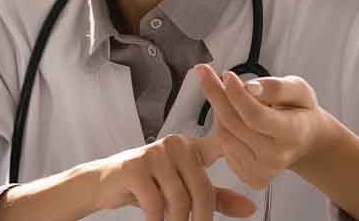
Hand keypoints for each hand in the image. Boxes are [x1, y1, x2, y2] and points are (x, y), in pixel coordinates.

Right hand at [83, 134, 256, 220]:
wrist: (102, 184)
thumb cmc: (147, 185)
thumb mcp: (185, 191)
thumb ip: (217, 198)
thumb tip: (250, 209)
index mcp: (192, 148)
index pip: (222, 147)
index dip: (240, 154)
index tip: (255, 169)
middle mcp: (175, 145)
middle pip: (202, 189)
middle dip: (201, 219)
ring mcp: (154, 153)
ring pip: (179, 199)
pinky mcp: (134, 166)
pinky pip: (155, 203)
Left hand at [194, 64, 343, 189]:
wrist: (306, 142)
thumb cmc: (300, 111)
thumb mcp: (298, 90)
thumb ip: (276, 88)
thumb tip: (249, 88)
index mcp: (292, 134)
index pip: (255, 116)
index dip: (236, 95)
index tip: (226, 74)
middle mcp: (276, 157)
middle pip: (234, 124)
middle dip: (216, 95)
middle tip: (204, 72)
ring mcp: (262, 171)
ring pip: (224, 135)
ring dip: (219, 110)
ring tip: (226, 95)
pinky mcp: (250, 177)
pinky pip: (224, 148)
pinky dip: (222, 128)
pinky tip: (232, 117)